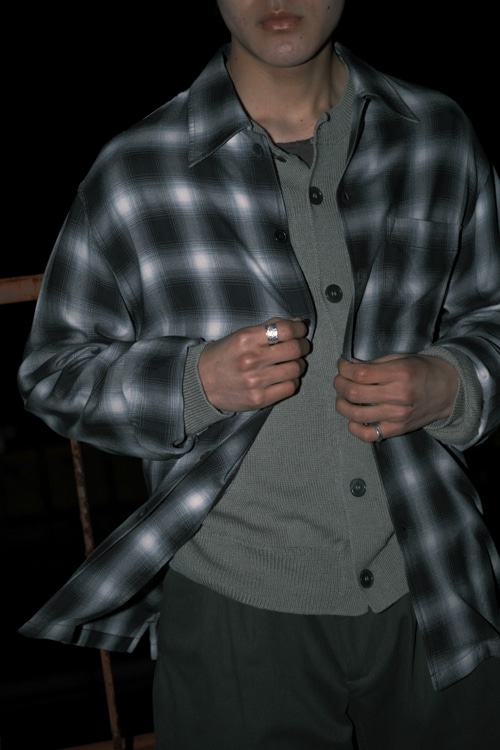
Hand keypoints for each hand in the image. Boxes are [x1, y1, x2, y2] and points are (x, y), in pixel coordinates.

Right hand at [198, 317, 309, 411]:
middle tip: (300, 346)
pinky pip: (290, 387)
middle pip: (295, 349)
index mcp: (246, 339)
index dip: (299, 328)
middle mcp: (252, 359)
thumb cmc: (222, 357)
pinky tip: (284, 377)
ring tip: (292, 362)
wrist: (201, 384)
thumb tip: (295, 323)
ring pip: (296, 369)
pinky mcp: (259, 398)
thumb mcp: (240, 335)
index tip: (300, 329)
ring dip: (298, 364)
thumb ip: (267, 328)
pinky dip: (291, 381)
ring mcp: (256, 381)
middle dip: (302, 345)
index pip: (286, 329)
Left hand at [333, 354, 457, 441]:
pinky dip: (354, 428)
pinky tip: (352, 419)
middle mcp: (399, 395)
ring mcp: (398, 415)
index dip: (344, 368)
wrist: (450, 390)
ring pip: (357, 414)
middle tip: (340, 380)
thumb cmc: (423, 370)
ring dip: (342, 404)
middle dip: (339, 384)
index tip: (342, 365)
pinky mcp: (398, 429)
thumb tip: (348, 366)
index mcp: (400, 373)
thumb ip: (374, 364)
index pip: (360, 373)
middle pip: (354, 393)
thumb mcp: (401, 358)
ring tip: (342, 397)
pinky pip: (369, 435)